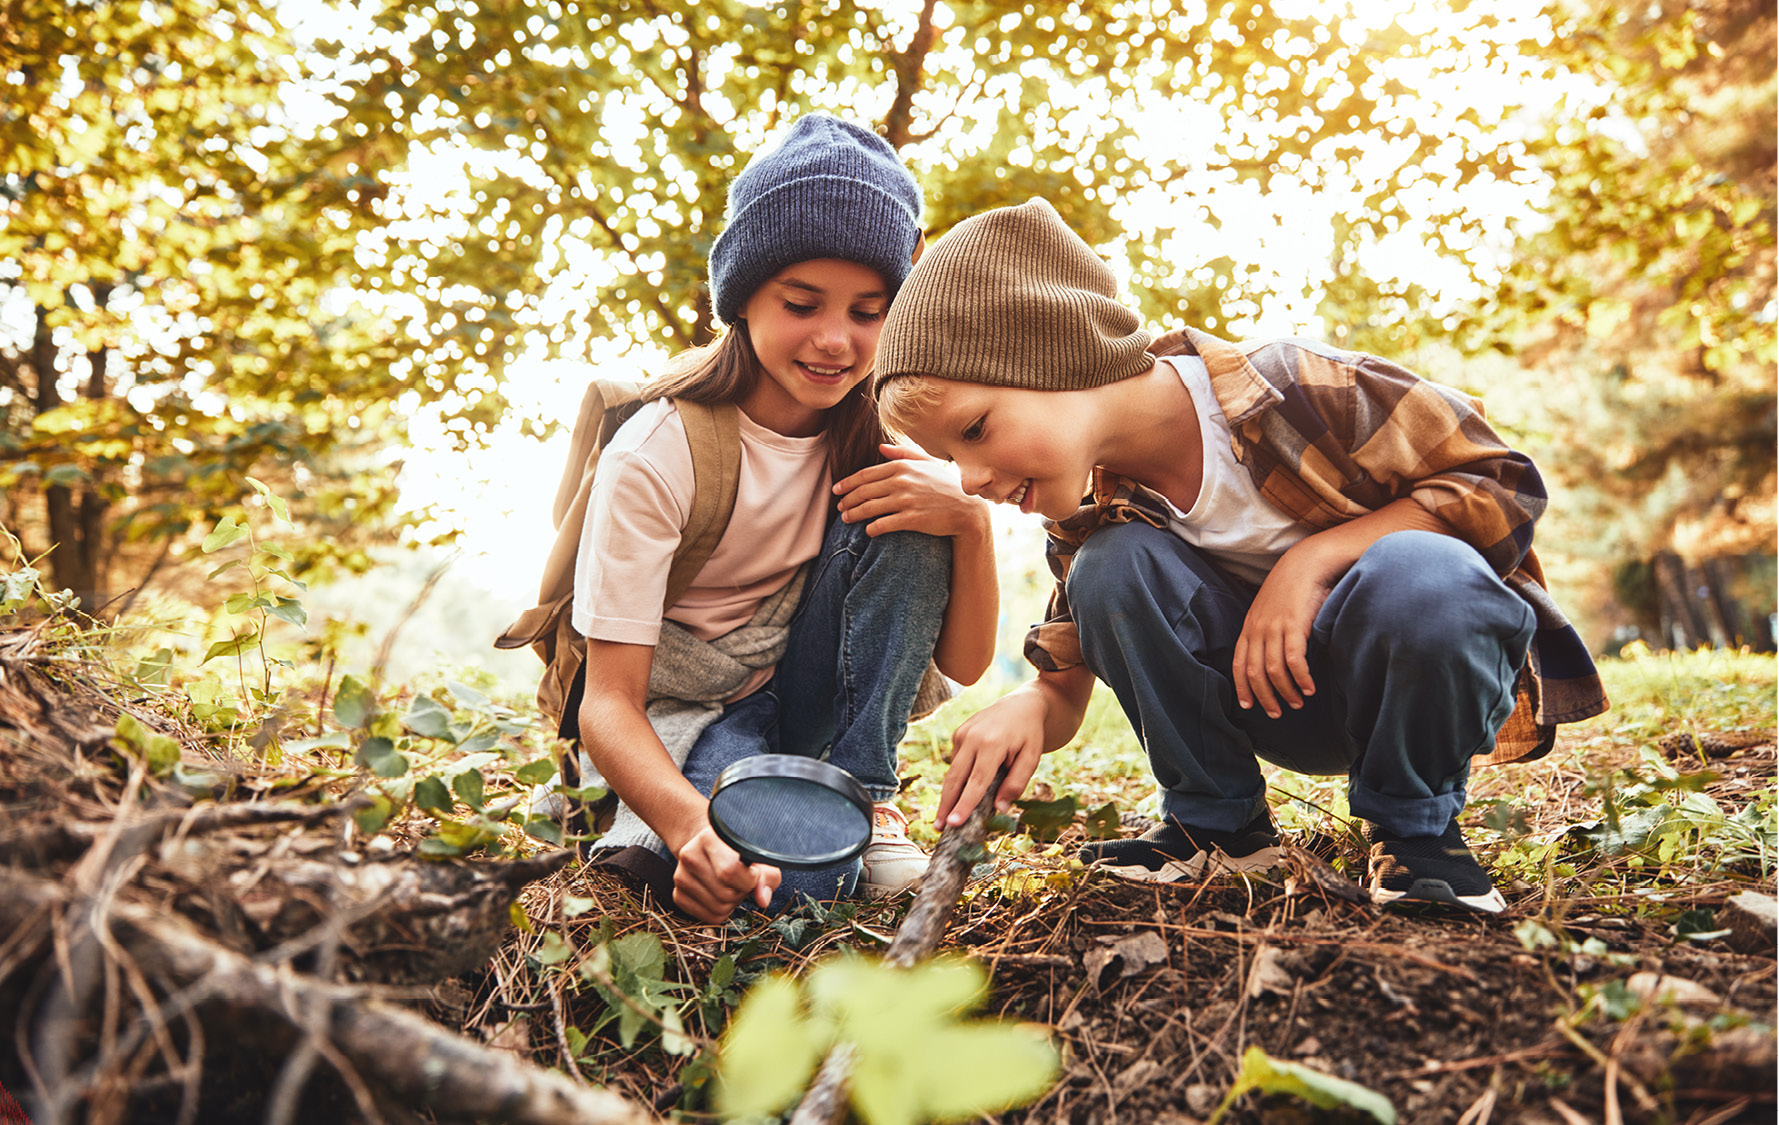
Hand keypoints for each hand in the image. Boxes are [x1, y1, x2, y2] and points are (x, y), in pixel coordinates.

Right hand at [672, 825, 779, 923]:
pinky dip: (721, 912)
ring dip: (732, 903)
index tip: (754, 873)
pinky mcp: (678, 895)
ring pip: (718, 908)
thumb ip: (767, 876)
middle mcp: (689, 855)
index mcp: (708, 838)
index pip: (729, 871)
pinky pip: (708, 918)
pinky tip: (721, 894)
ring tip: (731, 885)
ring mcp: (680, 876)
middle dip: (741, 892)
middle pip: (725, 894)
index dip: (749, 880)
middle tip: (742, 880)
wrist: (711, 848)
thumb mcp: (758, 856)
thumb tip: (762, 899)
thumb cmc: (739, 852)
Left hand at [833, 443, 989, 537]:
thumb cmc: (946, 486)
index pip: (866, 474)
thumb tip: (880, 447)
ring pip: (869, 508)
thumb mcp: (927, 463)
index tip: (837, 490)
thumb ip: (903, 454)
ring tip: (846, 519)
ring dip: (854, 514)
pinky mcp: (912, 519)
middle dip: (847, 500)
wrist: (967, 510)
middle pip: (864, 491)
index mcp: (902, 467)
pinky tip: (867, 531)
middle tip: (839, 507)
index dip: (847, 483)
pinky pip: (883, 524)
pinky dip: (871, 528)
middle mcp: (902, 482)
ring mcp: (906, 501)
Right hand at [935, 691, 1046, 828]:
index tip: (954, 823)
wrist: (1021, 704)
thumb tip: (999, 809)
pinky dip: (958, 779)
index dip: (964, 805)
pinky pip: (957, 762)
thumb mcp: (1031, 758)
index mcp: (992, 744)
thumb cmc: (1029, 734)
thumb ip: (1016, 783)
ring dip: (947, 796)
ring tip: (942, 819)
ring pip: (952, 772)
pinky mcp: (958, 734)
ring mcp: (962, 734)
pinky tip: (962, 791)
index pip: (976, 782)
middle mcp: (972, 738)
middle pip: (955, 779)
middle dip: (946, 805)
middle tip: (938, 828)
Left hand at [1231, 548, 1334, 718]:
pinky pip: (1294, 660)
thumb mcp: (1271, 610)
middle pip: (1254, 672)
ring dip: (1286, 691)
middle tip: (1276, 713)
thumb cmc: (1292, 588)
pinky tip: (1310, 688)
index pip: (1238, 664)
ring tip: (1298, 702)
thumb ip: (1268, 632)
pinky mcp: (1294, 625)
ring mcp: (1275, 627)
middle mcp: (1258, 629)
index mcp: (1250, 627)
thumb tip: (1273, 657)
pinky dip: (1301, 678)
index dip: (1242, 687)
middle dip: (1264, 697)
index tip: (1248, 706)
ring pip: (1273, 670)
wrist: (1307, 563)